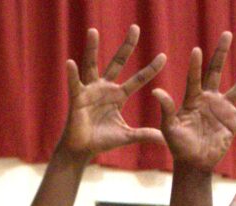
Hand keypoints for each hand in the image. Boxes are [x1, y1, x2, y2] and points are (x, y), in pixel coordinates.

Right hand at [60, 26, 165, 157]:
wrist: (82, 149)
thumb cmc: (103, 140)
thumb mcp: (127, 136)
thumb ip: (144, 135)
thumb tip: (164, 140)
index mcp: (119, 95)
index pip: (138, 79)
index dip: (151, 69)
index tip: (164, 56)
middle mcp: (105, 87)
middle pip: (117, 62)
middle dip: (127, 46)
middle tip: (136, 27)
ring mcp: (91, 90)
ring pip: (92, 65)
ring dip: (92, 49)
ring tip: (93, 31)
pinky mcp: (78, 98)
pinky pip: (75, 84)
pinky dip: (73, 74)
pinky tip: (71, 63)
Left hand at [154, 33, 235, 170]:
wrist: (193, 164)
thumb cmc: (178, 146)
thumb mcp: (169, 128)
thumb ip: (166, 109)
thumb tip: (156, 91)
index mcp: (193, 98)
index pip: (194, 78)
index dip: (195, 66)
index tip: (197, 51)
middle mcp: (209, 99)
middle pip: (217, 70)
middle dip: (221, 52)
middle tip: (227, 34)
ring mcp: (223, 109)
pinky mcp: (234, 123)